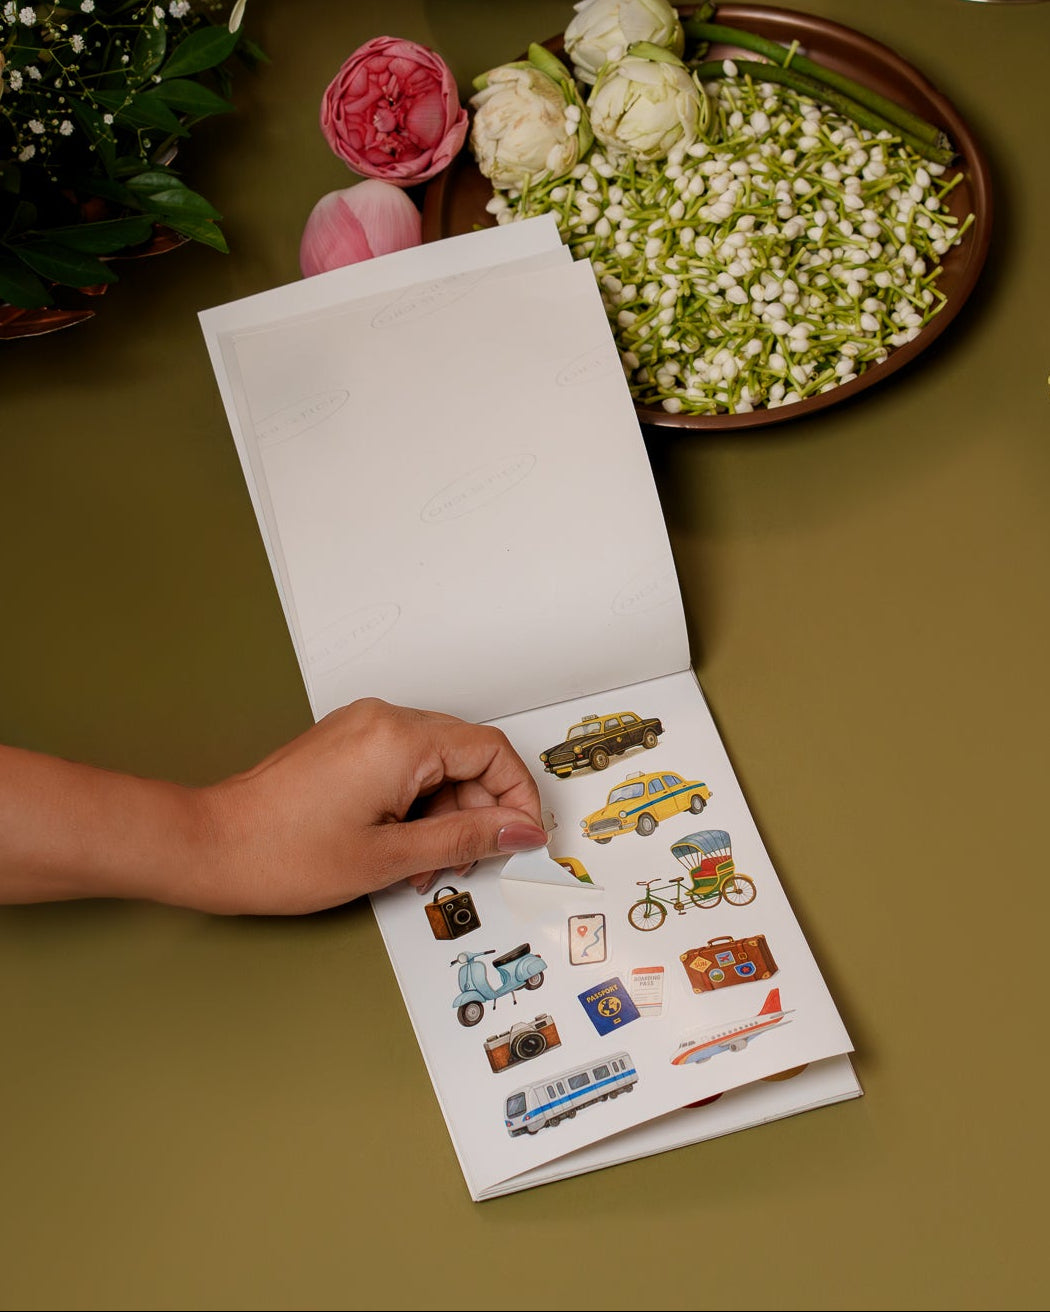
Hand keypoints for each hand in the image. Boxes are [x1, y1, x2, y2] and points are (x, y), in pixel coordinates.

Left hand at [194, 699, 546, 914]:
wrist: (208, 847)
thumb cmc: (280, 853)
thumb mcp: (388, 857)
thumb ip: (465, 839)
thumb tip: (521, 831)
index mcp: (399, 739)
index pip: (491, 751)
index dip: (517, 797)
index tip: (522, 837)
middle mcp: (383, 720)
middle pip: (466, 756)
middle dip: (477, 813)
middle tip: (464, 861)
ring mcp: (362, 728)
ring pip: (437, 764)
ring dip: (444, 815)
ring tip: (419, 864)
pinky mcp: (348, 743)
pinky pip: (405, 765)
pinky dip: (416, 805)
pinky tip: (399, 845)